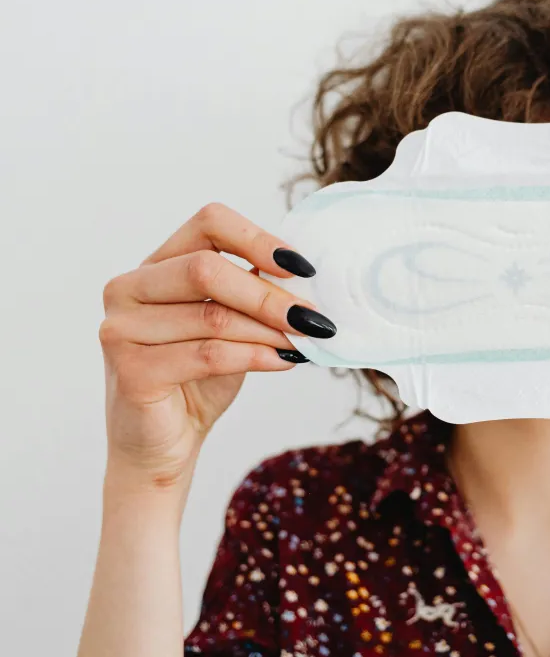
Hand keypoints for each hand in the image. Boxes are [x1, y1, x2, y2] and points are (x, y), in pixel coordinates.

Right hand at [98, 203, 334, 493]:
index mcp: (156, 264)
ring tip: (303, 342)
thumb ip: (251, 293)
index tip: (302, 267)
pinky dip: (255, 356)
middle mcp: (129, 288)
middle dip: (269, 295)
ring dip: (269, 330)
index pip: (209, 223)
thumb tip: (305, 275)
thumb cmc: (200, 376)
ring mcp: (121, 328)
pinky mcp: (130, 370)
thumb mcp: (231, 324)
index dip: (258, 239)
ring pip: (213, 317)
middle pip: (207, 270)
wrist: (164, 442)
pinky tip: (283, 360)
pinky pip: (208, 355)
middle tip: (313, 316)